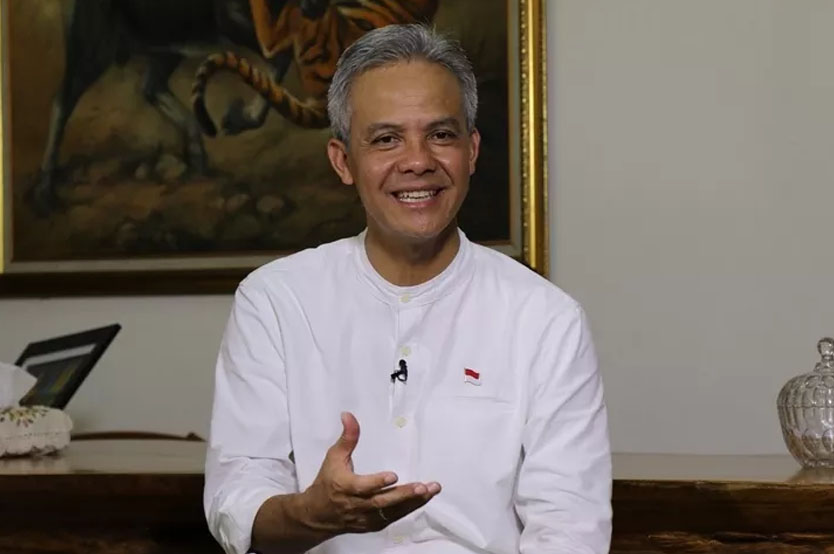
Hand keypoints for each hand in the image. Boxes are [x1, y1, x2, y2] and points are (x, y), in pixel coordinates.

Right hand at [299, 412, 440, 533]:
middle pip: (382, 503)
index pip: (363, 487)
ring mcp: (366, 518)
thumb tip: (349, 415)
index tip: (393, 475)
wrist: (318, 515)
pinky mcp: (374, 525)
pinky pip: (394, 518)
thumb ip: (347, 438)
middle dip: (404, 495)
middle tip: (423, 487)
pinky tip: (424, 499)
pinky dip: (409, 509)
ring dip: (413, 502)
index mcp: (345, 487)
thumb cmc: (327, 482)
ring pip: (392, 512)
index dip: (377, 482)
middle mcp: (357, 505)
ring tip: (432, 490)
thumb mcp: (334, 457)